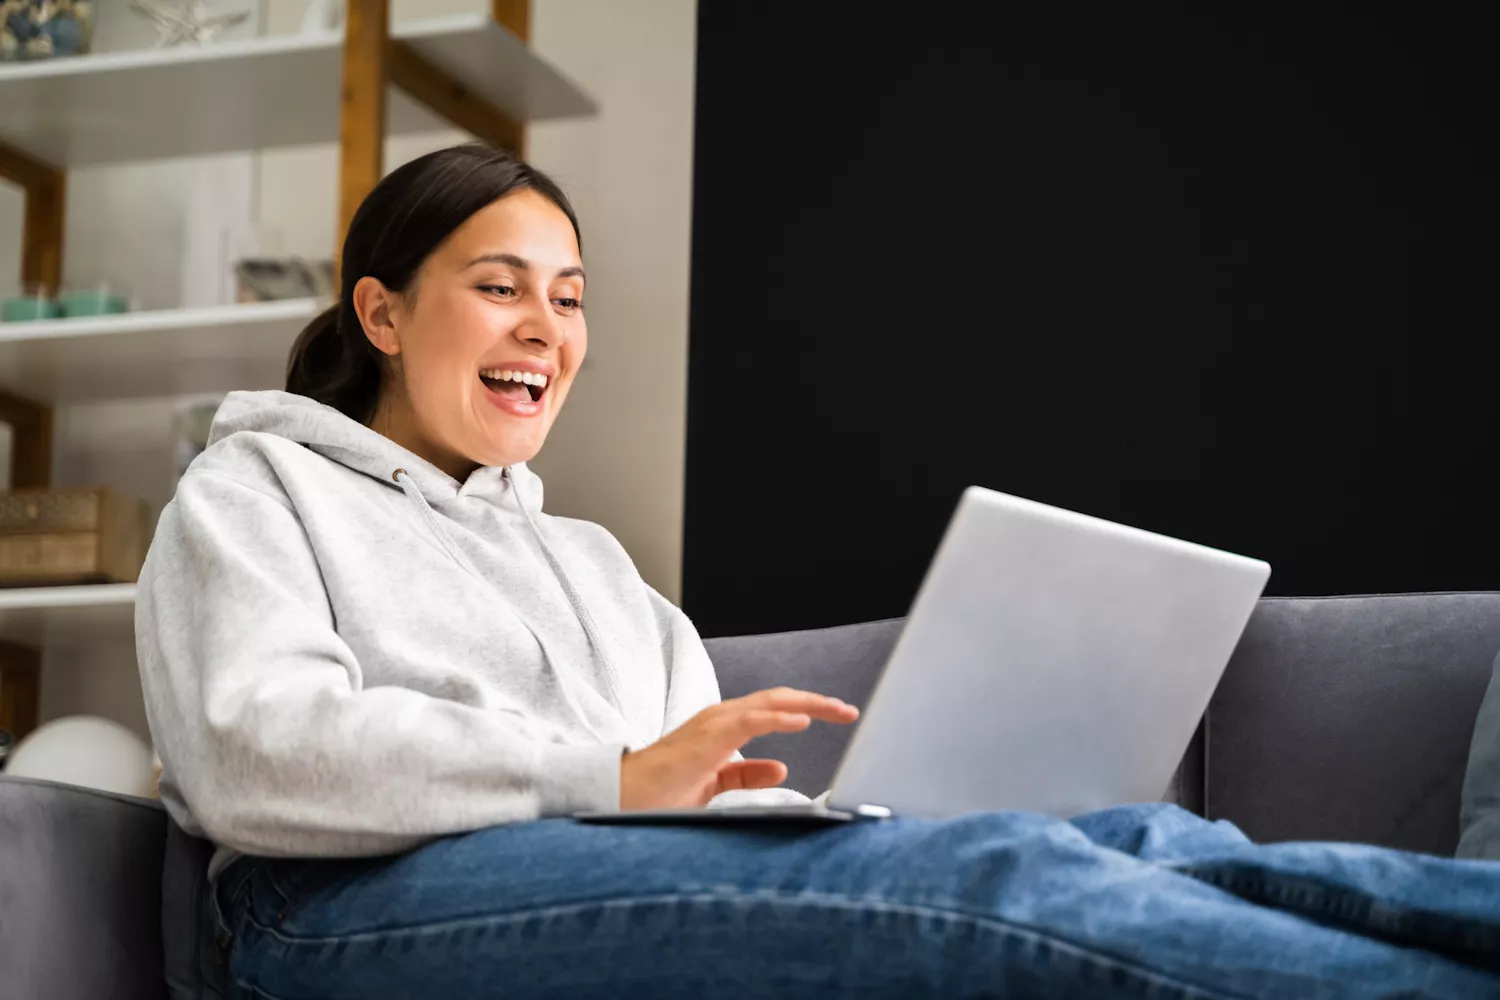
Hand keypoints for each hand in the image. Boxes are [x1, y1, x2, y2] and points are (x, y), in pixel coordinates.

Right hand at [620, 687, 858, 809]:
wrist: (622, 799)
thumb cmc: (660, 793)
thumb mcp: (713, 784)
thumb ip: (744, 774)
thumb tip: (781, 769)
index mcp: (723, 727)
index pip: (773, 709)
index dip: (807, 709)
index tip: (839, 715)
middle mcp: (720, 718)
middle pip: (778, 699)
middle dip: (816, 702)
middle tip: (849, 711)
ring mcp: (713, 724)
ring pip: (769, 702)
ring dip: (807, 704)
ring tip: (837, 710)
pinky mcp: (706, 738)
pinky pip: (749, 720)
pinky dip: (778, 717)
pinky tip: (802, 721)